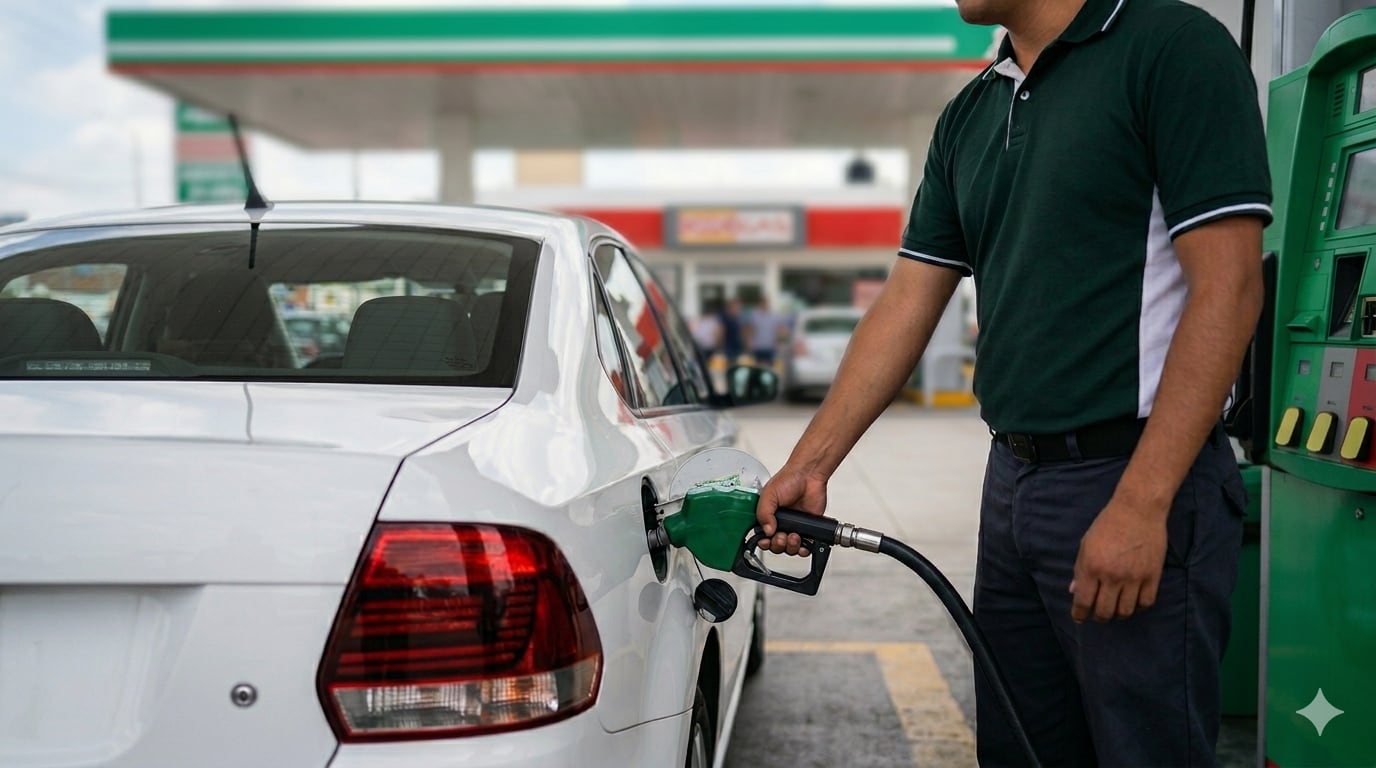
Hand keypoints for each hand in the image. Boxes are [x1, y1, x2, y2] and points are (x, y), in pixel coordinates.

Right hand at [755, 463, 827, 556]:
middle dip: (778, 545)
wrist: (809, 476)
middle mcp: (780, 524)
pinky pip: (805, 546)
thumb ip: (763, 513)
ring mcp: (795, 527)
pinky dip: (804, 549)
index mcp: (768, 516)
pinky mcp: (808, 529)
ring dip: (791, 546)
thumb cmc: (789, 479)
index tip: (766, 541)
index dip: (764, 542)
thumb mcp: (769, 494)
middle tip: (781, 537)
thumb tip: (766, 531)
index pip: (762, 537)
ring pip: (790, 548)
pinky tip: (803, 544)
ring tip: (794, 536)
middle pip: (776, 546)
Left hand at [1070, 498, 1168, 622]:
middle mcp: (1111, 576)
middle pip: (1104, 612)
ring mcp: (1133, 577)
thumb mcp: (1086, 544)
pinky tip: (1133, 601)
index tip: (1079, 618)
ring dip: (1118, 614)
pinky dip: (1138, 606)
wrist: (1138, 510)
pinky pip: (1146, 603)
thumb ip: (1080, 570)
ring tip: (1115, 608)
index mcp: (1091, 567)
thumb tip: (1074, 591)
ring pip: (1125, 611)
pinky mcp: (1153, 576)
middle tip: (1098, 614)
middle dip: (1098, 617)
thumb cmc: (1107, 525)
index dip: (1079, 614)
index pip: (1083, 601)